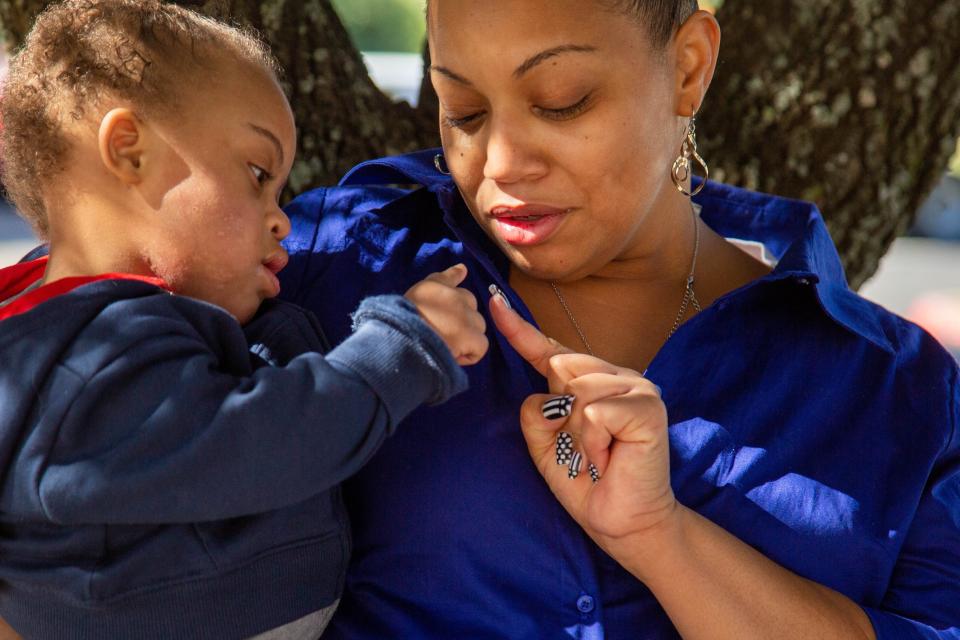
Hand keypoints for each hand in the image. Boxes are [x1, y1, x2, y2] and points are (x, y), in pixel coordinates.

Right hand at [406, 264, 488, 365]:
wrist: (400, 343)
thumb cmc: (397, 327)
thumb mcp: (407, 303)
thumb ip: (431, 291)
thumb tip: (462, 269)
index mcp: (431, 287)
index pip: (448, 277)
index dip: (455, 274)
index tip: (462, 270)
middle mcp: (452, 295)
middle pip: (470, 305)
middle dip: (462, 319)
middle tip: (443, 334)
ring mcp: (464, 315)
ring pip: (478, 327)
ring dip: (467, 338)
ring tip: (445, 347)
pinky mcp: (471, 335)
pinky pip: (481, 347)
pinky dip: (469, 356)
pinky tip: (452, 357)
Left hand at [489, 291, 676, 544]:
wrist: (619, 522)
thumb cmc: (584, 482)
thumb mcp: (544, 445)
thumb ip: (536, 411)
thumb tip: (544, 392)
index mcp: (590, 381)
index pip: (551, 350)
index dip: (520, 329)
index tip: (493, 303)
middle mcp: (616, 376)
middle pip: (562, 365)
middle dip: (560, 415)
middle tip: (582, 450)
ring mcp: (637, 388)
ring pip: (577, 389)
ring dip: (577, 436)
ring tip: (596, 457)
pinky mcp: (648, 407)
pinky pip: (595, 412)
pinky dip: (592, 442)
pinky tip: (608, 458)